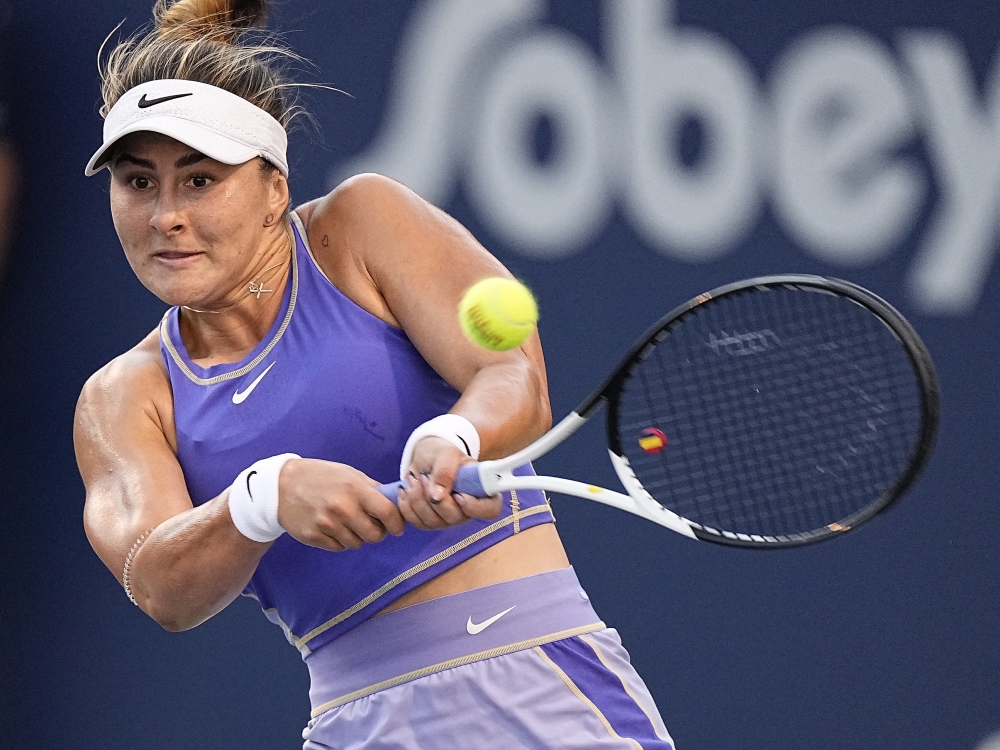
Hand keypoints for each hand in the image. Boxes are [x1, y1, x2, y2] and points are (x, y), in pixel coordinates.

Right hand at [276, 458, 405, 551]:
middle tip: (370, 523)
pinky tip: (331, 526)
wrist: (280, 485)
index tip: (397, 526)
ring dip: (356, 536)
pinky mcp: (314, 537)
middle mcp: (343, 508)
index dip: (397, 523)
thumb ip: (373, 489)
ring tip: (346, 521)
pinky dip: (340, 540)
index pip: (388, 513)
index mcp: (355, 489)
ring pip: (357, 544)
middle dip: (377, 532)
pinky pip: (339, 548)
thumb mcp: (349, 474)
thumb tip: (396, 503)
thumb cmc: (320, 477)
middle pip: (375, 536)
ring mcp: (327, 524)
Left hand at [397, 436, 501, 529]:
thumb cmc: (442, 452)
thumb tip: (437, 496)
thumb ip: (446, 471)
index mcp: (482, 490)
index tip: (458, 495)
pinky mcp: (430, 521)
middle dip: (436, 499)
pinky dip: (407, 506)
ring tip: (415, 478)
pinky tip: (406, 490)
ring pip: (433, 522)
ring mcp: (448, 517)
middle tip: (425, 477)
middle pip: (455, 518)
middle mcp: (468, 509)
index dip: (476, 507)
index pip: (490, 510)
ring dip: (418, 499)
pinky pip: (418, 522)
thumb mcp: (446, 453)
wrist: (425, 456)